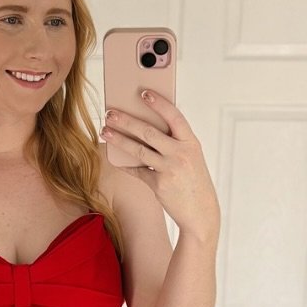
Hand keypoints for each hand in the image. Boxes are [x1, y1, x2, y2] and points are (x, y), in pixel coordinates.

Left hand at [101, 90, 219, 239]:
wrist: (201, 213)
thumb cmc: (194, 181)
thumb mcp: (191, 157)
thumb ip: (174, 142)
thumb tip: (145, 127)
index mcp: (191, 142)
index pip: (174, 116)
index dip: (159, 103)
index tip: (143, 93)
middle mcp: (181, 153)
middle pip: (149, 131)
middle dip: (127, 120)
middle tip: (110, 112)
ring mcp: (169, 169)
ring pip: (138, 150)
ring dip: (119, 139)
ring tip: (105, 130)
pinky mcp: (159, 184)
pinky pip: (137, 171)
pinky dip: (125, 165)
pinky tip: (114, 158)